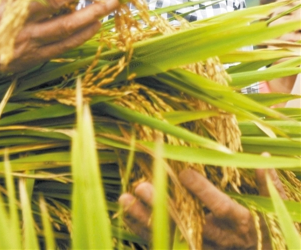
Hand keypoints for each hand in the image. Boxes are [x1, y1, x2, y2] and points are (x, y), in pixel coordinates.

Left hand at [119, 167, 286, 248]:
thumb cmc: (267, 227)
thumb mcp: (273, 206)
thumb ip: (266, 184)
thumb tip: (262, 157)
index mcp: (241, 223)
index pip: (221, 208)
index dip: (204, 193)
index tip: (185, 173)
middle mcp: (219, 238)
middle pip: (188, 223)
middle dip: (163, 205)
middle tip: (141, 186)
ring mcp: (203, 248)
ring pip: (171, 235)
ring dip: (146, 219)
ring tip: (124, 199)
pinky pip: (165, 243)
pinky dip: (145, 230)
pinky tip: (127, 214)